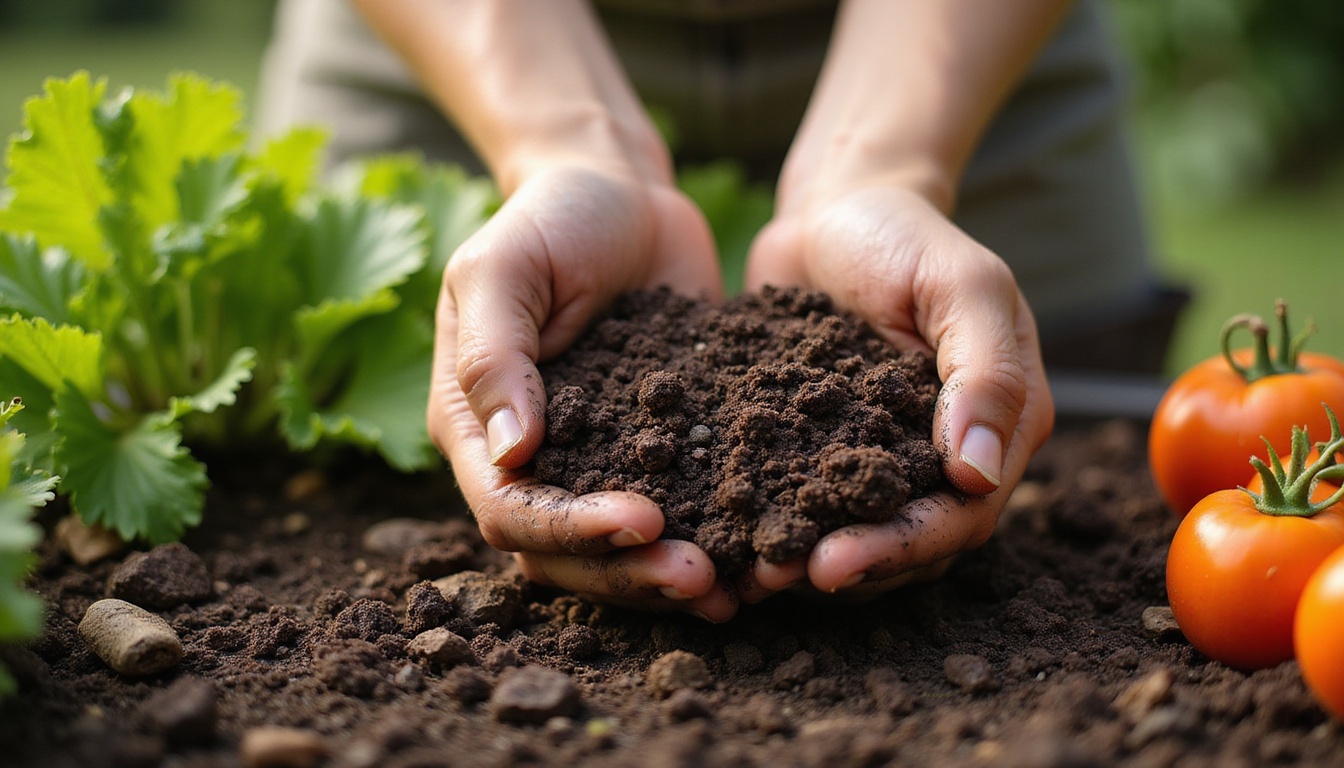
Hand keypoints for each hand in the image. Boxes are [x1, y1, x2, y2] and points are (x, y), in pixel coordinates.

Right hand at [428, 164, 738, 620]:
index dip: (569, 528)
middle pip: (565, 551)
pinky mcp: (661, 447)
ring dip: (669, 575)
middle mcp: (533, 458)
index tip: (642, 519)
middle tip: (700, 576)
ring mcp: (597, 458)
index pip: (509, 507)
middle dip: (629, 571)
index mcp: (475, 425)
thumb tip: (509, 452)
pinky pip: (680, 507)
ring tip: (735, 589)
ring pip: (620, 548)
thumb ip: (494, 355)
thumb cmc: (550, 218)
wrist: (622, 191)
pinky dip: (714, 536)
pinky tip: (761, 555)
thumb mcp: (502, 268)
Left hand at [740, 185, 1053, 599]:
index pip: (963, 513)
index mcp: (1001, 423)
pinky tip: (727, 534)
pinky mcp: (825, 445)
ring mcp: (883, 452)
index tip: (834, 563)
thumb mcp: (959, 283)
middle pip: (910, 539)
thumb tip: (977, 472)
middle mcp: (946, 452)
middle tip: (777, 578)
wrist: (836, 207)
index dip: (903, 546)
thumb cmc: (905, 234)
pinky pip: (807, 496)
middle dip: (849, 564)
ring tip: (747, 571)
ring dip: (807, 555)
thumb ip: (984, 371)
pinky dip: (775, 519)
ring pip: (859, 529)